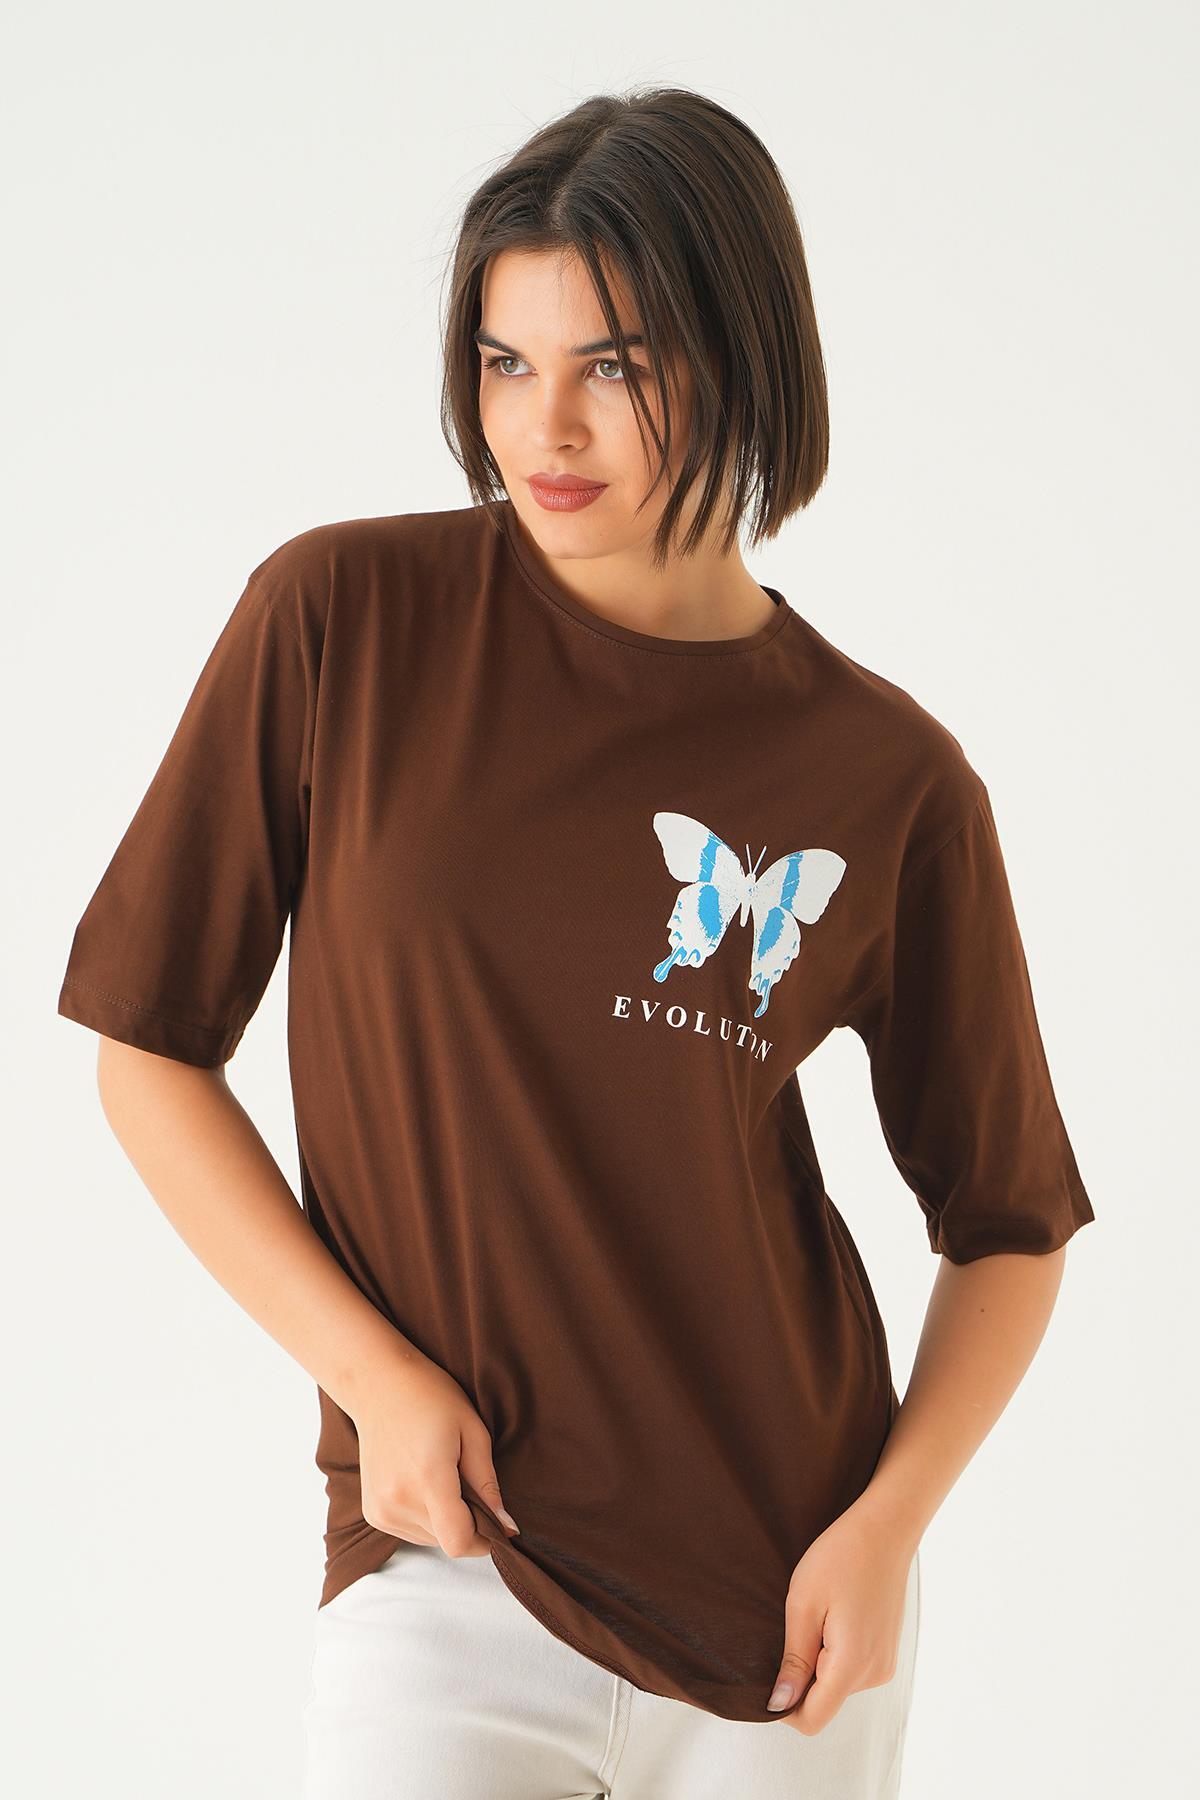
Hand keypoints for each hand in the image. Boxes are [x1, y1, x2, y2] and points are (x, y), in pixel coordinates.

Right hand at [352, 1349, 520, 1557]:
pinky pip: (411, 1532)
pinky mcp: (372, 1512)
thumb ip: (488, 1484)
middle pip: (447, 1541)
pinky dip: (426, 1517)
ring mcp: (381, 1509)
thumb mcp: (473, 1430)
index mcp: (428, 1477)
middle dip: (467, 1522)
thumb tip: (507, 1526)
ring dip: (445, 1521)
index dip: (484, 1541)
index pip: (458, 1541)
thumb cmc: (431, 1398)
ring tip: (443, 1476)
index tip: (496, 1523)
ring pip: (431, 1540)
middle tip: (467, 1481)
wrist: (379, 1385)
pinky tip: (423, 1482)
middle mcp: (398, 1500)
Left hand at [767, 1499, 915, 1734]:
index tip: (771, 1671)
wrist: (885, 1528)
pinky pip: (851, 1670)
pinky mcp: (887, 1652)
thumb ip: (794, 1661)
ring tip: (821, 1615)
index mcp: (852, 1665)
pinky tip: (835, 1615)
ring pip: (836, 1685)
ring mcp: (884, 1663)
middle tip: (799, 1625)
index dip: (783, 1705)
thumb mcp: (804, 1604)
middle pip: (824, 1702)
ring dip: (819, 1661)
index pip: (812, 1719)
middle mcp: (874, 1673)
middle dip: (802, 1676)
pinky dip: (835, 1653)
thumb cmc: (841, 1556)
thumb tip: (780, 1705)